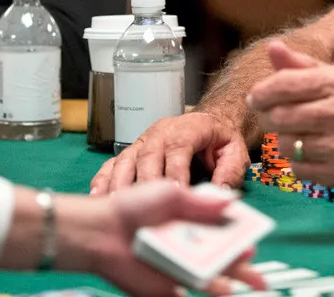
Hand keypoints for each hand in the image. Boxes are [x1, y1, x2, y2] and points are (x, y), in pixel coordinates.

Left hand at [57, 180, 267, 295]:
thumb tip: (233, 202)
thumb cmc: (131, 206)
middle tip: (258, 271)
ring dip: (227, 280)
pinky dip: (206, 292)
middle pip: (218, 257)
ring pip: (207, 276)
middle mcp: (184, 245)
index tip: (252, 237)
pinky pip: (185, 292)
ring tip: (247, 282)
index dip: (238, 235)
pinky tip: (223, 292)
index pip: (220, 230)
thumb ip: (202, 202)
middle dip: (240, 264)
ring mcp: (175, 267)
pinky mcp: (163, 286)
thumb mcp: (172, 194)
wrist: (100, 229)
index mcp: (189, 222)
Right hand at [90, 112, 249, 193]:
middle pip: (149, 155)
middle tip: (144, 210)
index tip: (174, 196)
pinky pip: (114, 163)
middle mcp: (163, 130)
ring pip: (128, 159)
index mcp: (191, 127)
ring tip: (116, 207)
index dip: (175, 170)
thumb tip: (219, 195)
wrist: (210, 124)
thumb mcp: (235, 153)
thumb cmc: (220, 142)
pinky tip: (98, 196)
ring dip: (120, 183)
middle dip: (146, 183)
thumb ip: (230, 172)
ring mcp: (144, 140)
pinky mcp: (132, 150)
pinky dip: (104, 179)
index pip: (179, 146)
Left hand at [247, 41, 333, 189]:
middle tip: (271, 116)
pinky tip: (311, 152)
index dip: (262, 92)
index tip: (255, 97)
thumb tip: (272, 47)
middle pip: (280, 117)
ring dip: (282, 140)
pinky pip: (297, 169)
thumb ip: (302, 65)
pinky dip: (296, 162)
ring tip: (295, 134)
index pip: (285, 84)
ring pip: (286, 144)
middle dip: (268, 117)